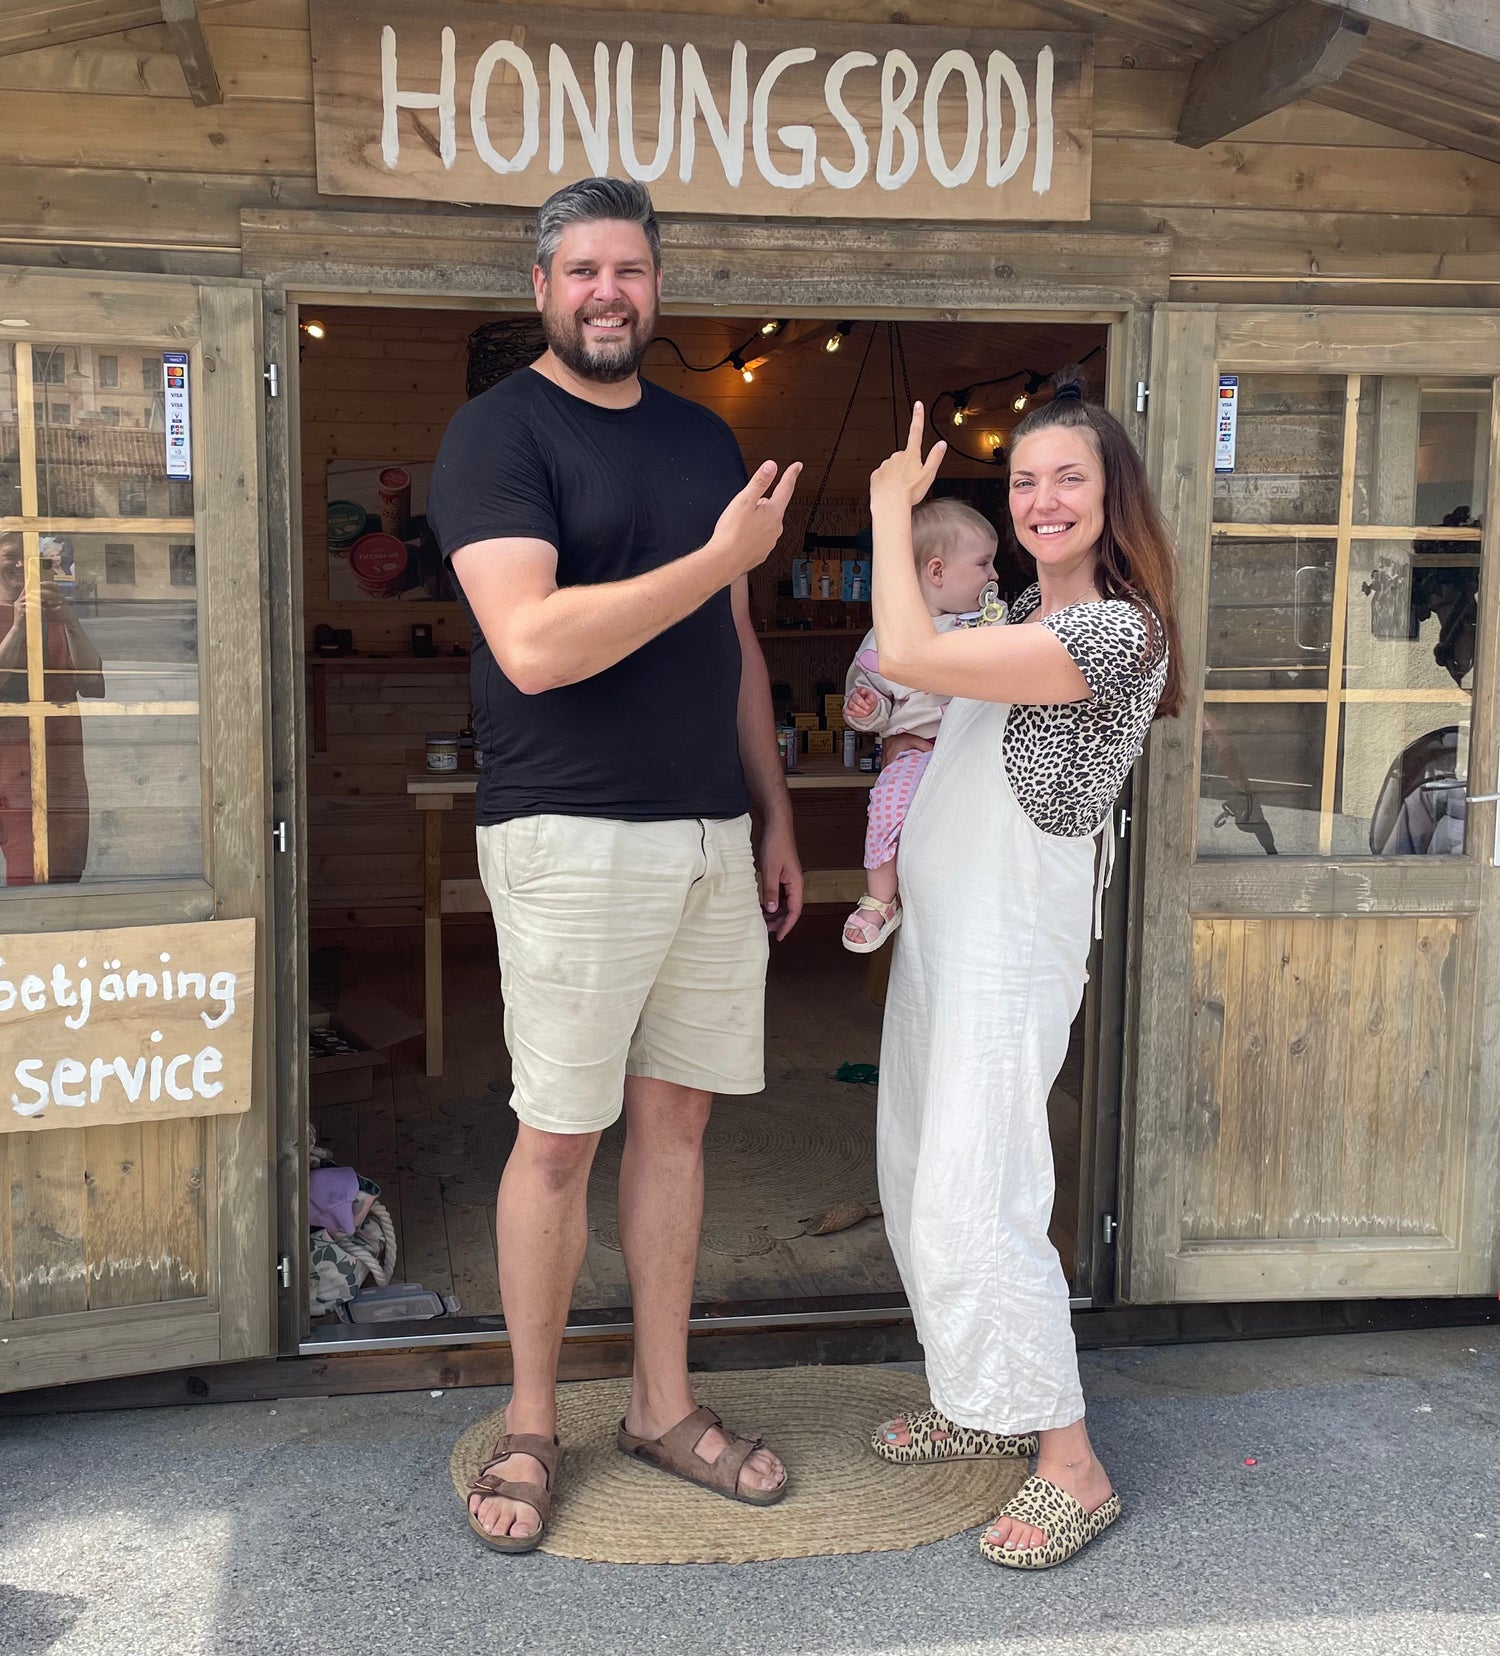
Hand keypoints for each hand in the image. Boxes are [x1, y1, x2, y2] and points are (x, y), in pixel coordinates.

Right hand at [710, 460, 803, 577]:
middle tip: (746, 506)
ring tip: (740, 524)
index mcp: (773, 512)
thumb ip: (759, 482)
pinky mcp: (762, 552)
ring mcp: (770, 541)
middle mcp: (776, 527)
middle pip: (774, 507)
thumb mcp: (744, 501)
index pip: (786, 488)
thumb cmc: (732, 533)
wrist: (724, 561)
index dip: (791, 474)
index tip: (797, 467)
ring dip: (757, 520)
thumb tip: (771, 466)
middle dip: (763, 503)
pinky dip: (753, 534)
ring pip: (767, 523)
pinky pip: (760, 537)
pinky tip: (741, 536)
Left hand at [754, 815, 802, 940]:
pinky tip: (762, 905)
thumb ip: (771, 891)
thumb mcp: (771, 870)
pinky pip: (779, 893)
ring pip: (785, 902)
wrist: (777, 826)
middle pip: (790, 908)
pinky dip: (772, 902)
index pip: (795, 911)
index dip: (787, 925)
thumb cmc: (776, 844)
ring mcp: (789, 879)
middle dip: (779, 921)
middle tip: (765, 930)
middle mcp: (795, 883)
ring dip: (775, 912)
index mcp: (796, 883)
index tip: (779, 936)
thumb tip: (772, 909)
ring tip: (762, 920)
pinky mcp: (782, 875)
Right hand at [845, 686, 879, 720]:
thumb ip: (871, 697)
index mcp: (860, 690)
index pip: (862, 690)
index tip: (869, 701)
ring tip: (865, 712)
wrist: (867, 705)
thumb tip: (868, 701)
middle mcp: (853, 695)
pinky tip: (858, 713)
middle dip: (862, 704)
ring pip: (851, 705)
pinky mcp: (847, 708)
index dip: (864, 695)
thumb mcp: (872, 697)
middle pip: (855, 698)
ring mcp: (849, 701)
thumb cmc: (869, 699)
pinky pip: (847, 711)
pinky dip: (851, 713)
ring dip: (859, 709)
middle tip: (868, 708)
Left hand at [870, 402, 945, 507]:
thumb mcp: (928, 475)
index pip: (916, 431)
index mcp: (911, 455)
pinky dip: (887, 482)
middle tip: (911, 481)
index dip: (917, 417)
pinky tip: (891, 490)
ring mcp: (885, 464)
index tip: (918, 404)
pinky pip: (884, 476)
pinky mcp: (876, 474)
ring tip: (901, 488)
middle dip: (908, 465)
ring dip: (897, 475)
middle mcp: (896, 456)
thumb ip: (935, 457)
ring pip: (894, 467)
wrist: (890, 505)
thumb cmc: (909, 492)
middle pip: (905, 456)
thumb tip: (942, 444)